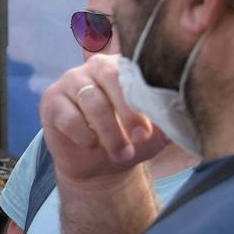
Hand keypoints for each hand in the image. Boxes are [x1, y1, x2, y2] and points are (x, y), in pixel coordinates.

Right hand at [39, 54, 171, 184]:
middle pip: (112, 79)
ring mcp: (72, 80)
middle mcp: (97, 66)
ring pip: (92, 100)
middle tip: (139, 139)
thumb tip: (182, 113)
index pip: (136, 70)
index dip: (145, 98)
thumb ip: (167, 119)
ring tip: (121, 153)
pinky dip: (83, 135)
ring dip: (109, 132)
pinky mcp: (51, 100)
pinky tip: (91, 145)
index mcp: (125, 67)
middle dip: (128, 113)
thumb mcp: (155, 134)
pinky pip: (69, 116)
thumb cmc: (130, 142)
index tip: (150, 130)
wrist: (100, 167)